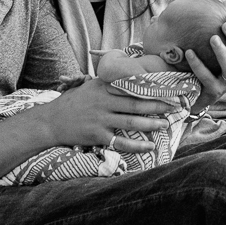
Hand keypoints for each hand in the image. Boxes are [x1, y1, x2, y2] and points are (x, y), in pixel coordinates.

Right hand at [36, 76, 174, 152]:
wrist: (50, 121)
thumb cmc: (72, 103)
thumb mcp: (89, 86)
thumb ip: (108, 83)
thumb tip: (129, 78)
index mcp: (104, 87)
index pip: (133, 86)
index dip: (152, 89)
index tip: (169, 89)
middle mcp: (104, 101)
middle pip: (136, 103)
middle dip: (158, 105)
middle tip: (175, 106)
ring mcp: (100, 119)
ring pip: (131, 122)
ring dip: (151, 124)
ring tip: (166, 124)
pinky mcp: (97, 135)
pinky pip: (120, 141)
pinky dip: (137, 145)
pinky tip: (150, 146)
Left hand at [187, 12, 225, 109]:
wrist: (195, 94)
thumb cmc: (207, 63)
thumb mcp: (214, 45)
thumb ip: (218, 27)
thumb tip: (222, 1)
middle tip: (225, 24)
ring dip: (223, 52)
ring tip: (212, 38)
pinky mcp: (214, 92)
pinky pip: (207, 78)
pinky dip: (198, 64)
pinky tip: (188, 52)